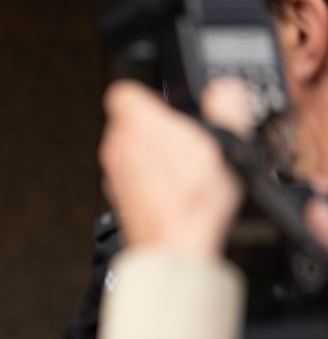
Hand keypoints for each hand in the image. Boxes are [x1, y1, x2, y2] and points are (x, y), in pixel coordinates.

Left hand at [99, 79, 253, 256]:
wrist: (174, 248)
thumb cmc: (192, 203)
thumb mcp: (225, 145)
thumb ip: (225, 108)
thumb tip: (226, 90)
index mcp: (137, 123)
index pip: (124, 91)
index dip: (147, 96)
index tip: (167, 106)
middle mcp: (117, 145)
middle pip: (130, 121)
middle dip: (155, 126)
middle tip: (185, 139)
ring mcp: (114, 171)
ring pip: (130, 148)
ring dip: (152, 152)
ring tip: (183, 167)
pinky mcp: (116, 193)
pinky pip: (131, 174)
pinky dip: (148, 177)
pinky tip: (173, 189)